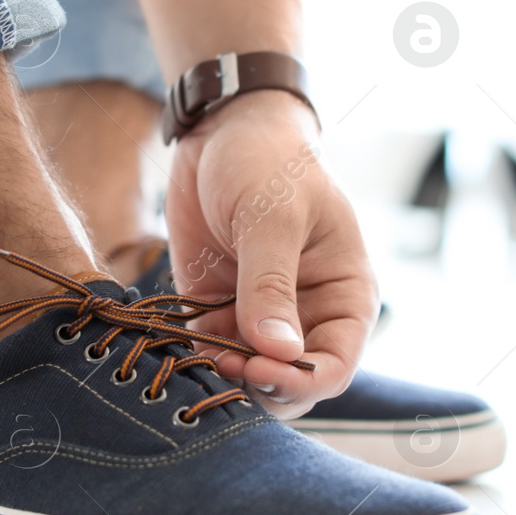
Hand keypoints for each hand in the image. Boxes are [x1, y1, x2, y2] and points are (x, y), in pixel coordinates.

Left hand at [166, 91, 377, 415]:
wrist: (221, 128)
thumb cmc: (268, 162)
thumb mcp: (272, 217)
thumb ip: (271, 284)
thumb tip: (277, 352)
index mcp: (344, 297)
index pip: (335, 368)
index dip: (300, 382)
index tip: (259, 368)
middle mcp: (306, 317)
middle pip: (289, 386)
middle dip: (257, 385)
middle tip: (220, 361)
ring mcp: (258, 317)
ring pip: (246, 378)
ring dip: (219, 375)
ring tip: (193, 348)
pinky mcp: (214, 309)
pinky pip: (207, 352)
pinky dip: (190, 355)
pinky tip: (171, 338)